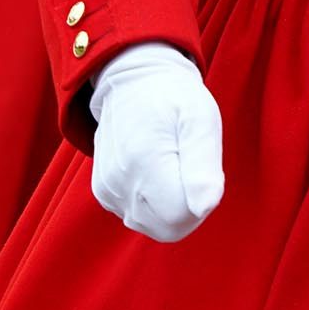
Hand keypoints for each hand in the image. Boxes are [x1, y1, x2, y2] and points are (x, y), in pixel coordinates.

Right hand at [88, 42, 222, 241]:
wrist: (132, 81)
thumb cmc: (173, 98)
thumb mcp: (199, 118)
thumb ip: (203, 164)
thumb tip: (205, 207)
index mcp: (144, 161)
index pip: (181, 217)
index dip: (201, 200)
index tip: (199, 166)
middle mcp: (119, 182)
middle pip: (168, 228)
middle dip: (188, 207)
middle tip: (191, 167)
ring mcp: (107, 190)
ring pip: (153, 225)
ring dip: (171, 204)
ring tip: (172, 162)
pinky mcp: (103, 192)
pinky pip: (138, 216)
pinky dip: (153, 202)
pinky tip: (156, 168)